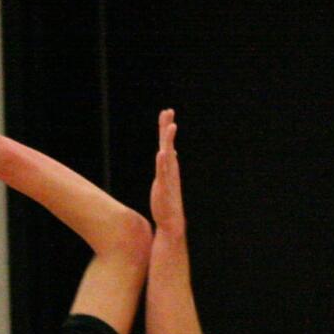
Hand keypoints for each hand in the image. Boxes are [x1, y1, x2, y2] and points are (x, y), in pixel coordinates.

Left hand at [150, 108, 184, 234]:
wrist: (170, 222)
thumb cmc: (165, 202)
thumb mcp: (164, 180)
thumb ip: (166, 166)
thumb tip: (169, 153)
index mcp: (169, 167)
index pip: (167, 144)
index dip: (166, 129)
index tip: (166, 113)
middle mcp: (170, 169)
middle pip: (168, 144)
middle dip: (168, 128)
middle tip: (168, 111)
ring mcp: (168, 177)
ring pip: (168, 155)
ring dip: (169, 141)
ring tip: (171, 126)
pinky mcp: (164, 187)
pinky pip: (164, 172)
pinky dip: (163, 162)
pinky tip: (162, 153)